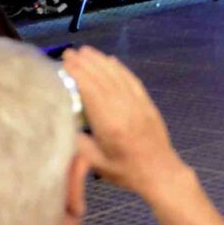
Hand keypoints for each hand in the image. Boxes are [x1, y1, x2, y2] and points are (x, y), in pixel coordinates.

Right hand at [60, 48, 183, 197]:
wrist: (161, 173)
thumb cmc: (126, 171)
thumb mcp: (96, 163)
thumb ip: (78, 142)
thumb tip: (62, 122)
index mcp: (110, 123)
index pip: (91, 90)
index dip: (78, 73)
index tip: (65, 62)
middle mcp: (124, 108)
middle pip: (102, 78)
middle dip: (86, 63)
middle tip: (70, 52)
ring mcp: (138, 103)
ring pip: (117, 75)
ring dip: (101, 61)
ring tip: (86, 51)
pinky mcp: (147, 103)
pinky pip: (132, 80)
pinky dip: (120, 68)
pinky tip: (111, 61)